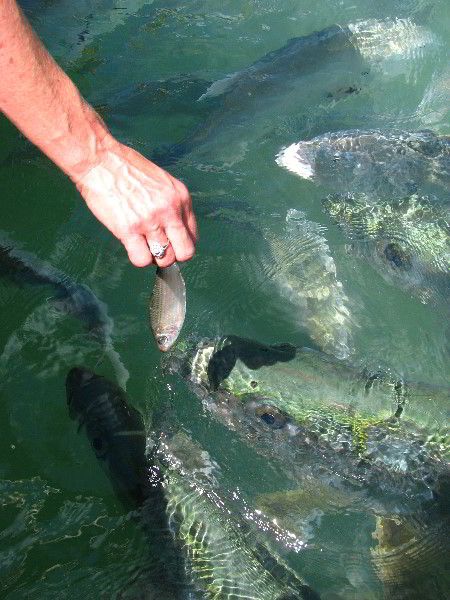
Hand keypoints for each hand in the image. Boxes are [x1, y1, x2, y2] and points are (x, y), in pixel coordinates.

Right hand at [75, 141, 195, 266]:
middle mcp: (170, 210)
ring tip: (142, 245)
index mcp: (181, 198)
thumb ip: (172, 205)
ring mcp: (150, 221)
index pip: (193, 236)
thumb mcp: (162, 182)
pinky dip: (138, 258)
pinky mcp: (128, 229)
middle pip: (185, 252)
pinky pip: (142, 259)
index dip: (181, 244)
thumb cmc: (127, 168)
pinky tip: (132, 246)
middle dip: (173, 256)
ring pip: (164, 259)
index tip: (171, 244)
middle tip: (159, 250)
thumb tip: (174, 230)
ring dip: (154, 257)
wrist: (100, 160)